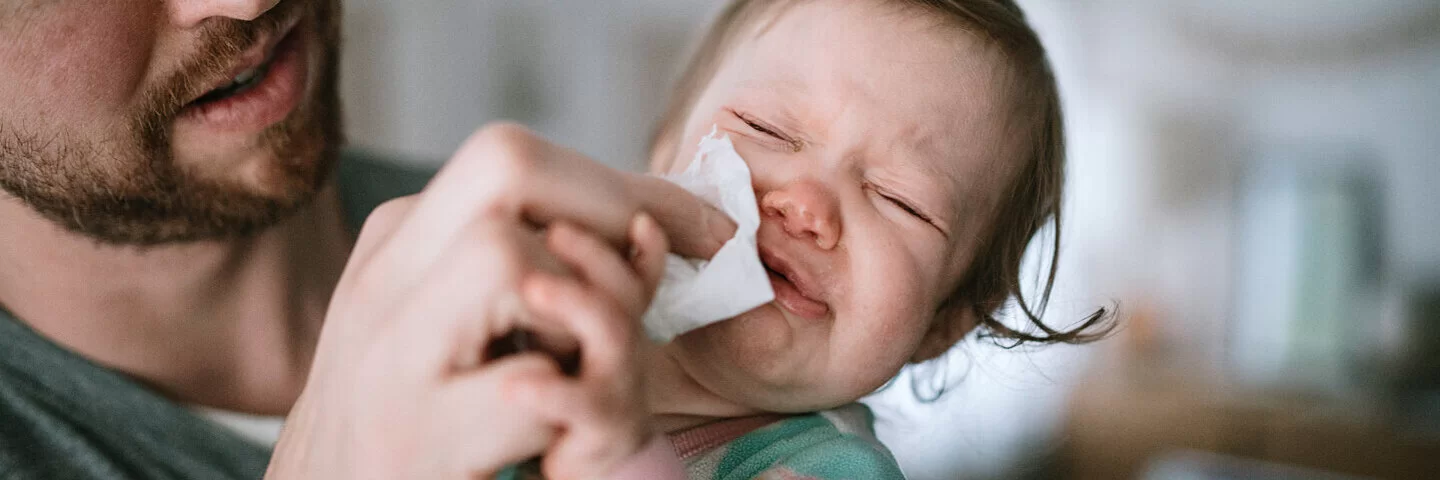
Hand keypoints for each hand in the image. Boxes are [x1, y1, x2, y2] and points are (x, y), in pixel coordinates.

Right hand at [265, 123, 730, 478]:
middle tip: (649, 281)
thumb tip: (658, 226)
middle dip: (606, 213)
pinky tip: (540, 439)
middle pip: (506, 166)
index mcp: (395, 245)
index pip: (514, 159)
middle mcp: (379, 283)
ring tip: (563, 369)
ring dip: (577, 314)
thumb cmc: (418, 420)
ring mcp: (388, 358)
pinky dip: (564, 405)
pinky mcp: (414, 439)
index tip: (696, 227)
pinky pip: (528, 386)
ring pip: (507, 259)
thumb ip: (530, 268)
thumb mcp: (460, 324)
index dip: (620, 185)